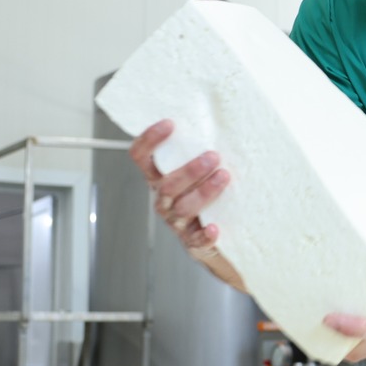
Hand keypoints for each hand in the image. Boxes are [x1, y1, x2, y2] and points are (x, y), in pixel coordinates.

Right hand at [128, 119, 235, 270]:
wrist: (215, 241)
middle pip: (166, 185)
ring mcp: (176, 221)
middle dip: (189, 170)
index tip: (169, 124)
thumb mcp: (198, 174)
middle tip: (213, 157)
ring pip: (182, 207)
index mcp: (159, 179)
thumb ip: (199, 153)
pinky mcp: (192, 241)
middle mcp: (163, 199)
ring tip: (224, 177)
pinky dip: (204, 234)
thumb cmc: (206, 199)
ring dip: (203, 191)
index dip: (150, 140)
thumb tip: (220, 123)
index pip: (141, 158)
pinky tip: (214, 228)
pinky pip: (195, 239)